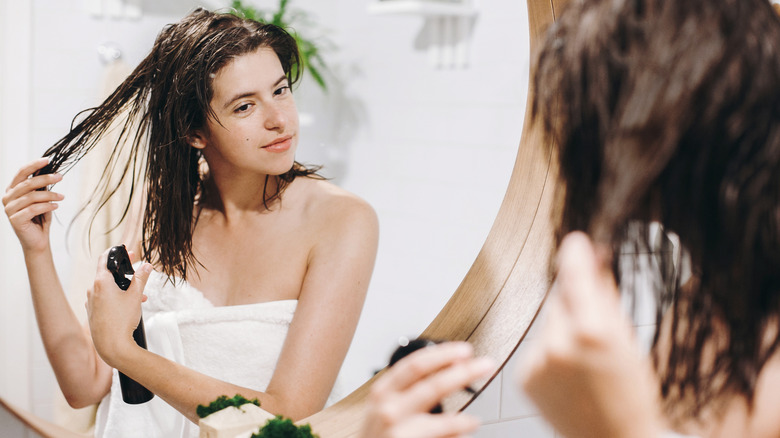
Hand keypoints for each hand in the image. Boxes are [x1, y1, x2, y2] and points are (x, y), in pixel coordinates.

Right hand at [2, 158, 63, 252]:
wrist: (37, 240)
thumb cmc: (39, 218)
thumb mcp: (42, 199)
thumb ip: (42, 187)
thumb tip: (50, 172)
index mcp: (12, 190)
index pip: (21, 173)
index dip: (34, 165)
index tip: (47, 160)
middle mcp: (7, 198)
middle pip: (27, 183)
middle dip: (46, 179)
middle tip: (60, 177)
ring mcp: (9, 209)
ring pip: (32, 196)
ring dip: (50, 195)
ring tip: (62, 197)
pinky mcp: (14, 219)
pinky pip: (33, 209)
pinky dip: (47, 206)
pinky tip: (56, 206)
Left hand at [86, 248, 151, 367]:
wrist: (112, 346)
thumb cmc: (122, 320)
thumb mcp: (135, 296)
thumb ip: (141, 278)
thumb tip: (146, 265)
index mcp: (101, 282)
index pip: (104, 259)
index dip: (116, 253)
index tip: (127, 252)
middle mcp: (92, 290)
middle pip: (107, 274)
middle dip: (125, 274)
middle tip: (138, 272)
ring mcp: (91, 302)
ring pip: (108, 289)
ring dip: (122, 289)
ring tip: (140, 296)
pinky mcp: (92, 313)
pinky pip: (104, 300)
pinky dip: (115, 298)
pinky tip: (128, 307)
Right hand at [359, 342, 494, 437]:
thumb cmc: (378, 437)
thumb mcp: (384, 409)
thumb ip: (409, 391)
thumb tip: (450, 371)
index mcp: (383, 391)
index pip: (415, 364)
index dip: (442, 354)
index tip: (464, 350)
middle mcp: (388, 407)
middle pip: (432, 381)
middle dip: (462, 370)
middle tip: (484, 364)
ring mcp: (397, 428)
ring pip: (436, 404)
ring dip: (462, 400)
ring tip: (482, 396)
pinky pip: (440, 430)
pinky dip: (458, 426)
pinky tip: (471, 423)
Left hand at [516, 232, 662, 437]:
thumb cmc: (631, 395)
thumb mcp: (628, 340)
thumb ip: (606, 297)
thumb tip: (595, 259)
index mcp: (592, 332)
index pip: (576, 276)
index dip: (575, 255)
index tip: (576, 241)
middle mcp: (559, 343)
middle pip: (561, 298)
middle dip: (575, 300)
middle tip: (595, 323)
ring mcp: (538, 361)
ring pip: (548, 323)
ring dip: (562, 328)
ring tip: (585, 359)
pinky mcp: (524, 375)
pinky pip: (537, 346)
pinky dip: (550, 351)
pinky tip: (569, 373)